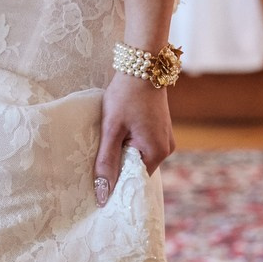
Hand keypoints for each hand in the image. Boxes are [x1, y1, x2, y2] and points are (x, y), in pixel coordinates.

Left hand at [94, 71, 174, 204]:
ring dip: (122, 154)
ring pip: (138, 157)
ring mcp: (164, 139)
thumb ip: (106, 162)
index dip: (116, 184)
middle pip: (136, 170)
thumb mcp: (111, 130)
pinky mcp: (160, 130)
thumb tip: (103, 194)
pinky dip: (128, 145)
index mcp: (156, 153)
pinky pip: (142, 146)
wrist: (142, 66)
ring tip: (105, 146)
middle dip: (118, 168)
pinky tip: (116, 136)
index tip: (98, 186)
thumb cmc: (125, 96)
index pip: (134, 181)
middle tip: (96, 163)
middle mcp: (166, 149)